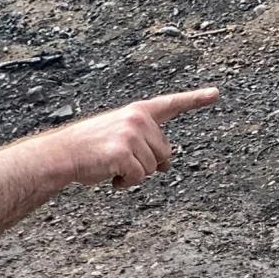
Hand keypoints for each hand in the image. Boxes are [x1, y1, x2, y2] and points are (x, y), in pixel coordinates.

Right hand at [49, 87, 219, 190]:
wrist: (62, 154)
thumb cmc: (89, 149)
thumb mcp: (120, 138)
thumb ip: (145, 144)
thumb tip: (167, 165)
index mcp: (137, 112)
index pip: (171, 104)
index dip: (195, 99)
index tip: (215, 94)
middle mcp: (138, 119)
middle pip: (164, 152)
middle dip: (146, 163)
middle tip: (120, 161)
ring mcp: (131, 134)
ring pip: (151, 168)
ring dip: (133, 175)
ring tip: (111, 166)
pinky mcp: (124, 152)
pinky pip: (138, 177)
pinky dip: (125, 183)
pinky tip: (110, 176)